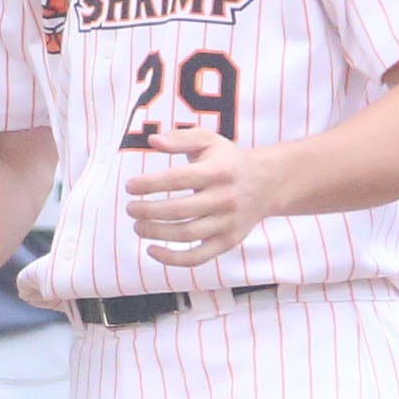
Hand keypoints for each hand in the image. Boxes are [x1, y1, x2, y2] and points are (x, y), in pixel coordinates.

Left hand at [124, 128, 280, 267]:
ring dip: (156, 233)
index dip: (150, 184)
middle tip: (130, 209)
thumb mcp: (208, 141)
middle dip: (148, 211)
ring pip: (186, 234)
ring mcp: (228, 223)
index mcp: (219, 171)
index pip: (178, 179)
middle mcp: (225, 199)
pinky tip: (152, 250)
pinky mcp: (228, 242)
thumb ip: (180, 139)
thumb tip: (153, 141)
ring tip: (137, 226)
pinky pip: (198, 257)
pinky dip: (172, 259)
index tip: (130, 186)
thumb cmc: (228, 161)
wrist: (268, 183)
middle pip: (179, 210)